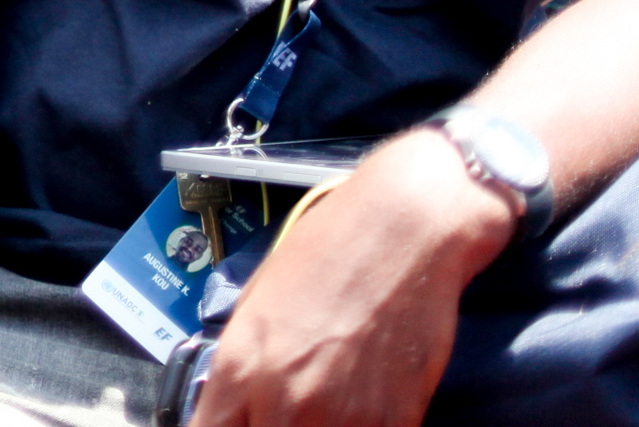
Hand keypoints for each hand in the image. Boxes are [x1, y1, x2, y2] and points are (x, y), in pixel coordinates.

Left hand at [190, 132, 515, 426]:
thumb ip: (243, 365)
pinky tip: (360, 403)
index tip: (236, 422)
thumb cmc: (328, 251)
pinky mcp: (394, 420)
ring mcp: (341, 418)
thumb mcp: (257, 304)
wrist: (401, 231)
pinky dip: (361, 426)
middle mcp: (283, 400)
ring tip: (328, 401)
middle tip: (286, 409)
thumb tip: (236, 404)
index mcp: (238, 367)